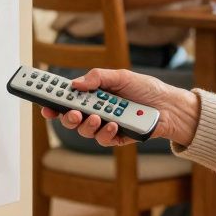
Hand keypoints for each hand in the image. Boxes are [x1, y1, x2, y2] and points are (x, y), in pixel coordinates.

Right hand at [40, 68, 200, 146]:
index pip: (69, 100)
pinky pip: (104, 139)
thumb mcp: (121, 76)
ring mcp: (106, 125)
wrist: (170, 106)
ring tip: (96, 117)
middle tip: (71, 112)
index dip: (54, 102)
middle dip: (67, 116)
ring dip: (87, 125)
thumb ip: (98, 78)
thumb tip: (76, 84)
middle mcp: (97, 111)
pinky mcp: (117, 138)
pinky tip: (114, 124)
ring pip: (85, 131)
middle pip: (72, 118)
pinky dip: (106, 132)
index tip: (45, 104)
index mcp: (94, 95)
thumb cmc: (147, 89)